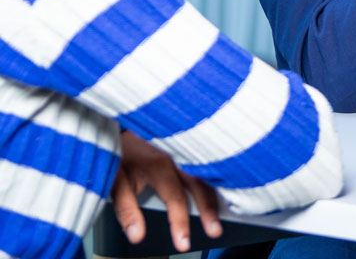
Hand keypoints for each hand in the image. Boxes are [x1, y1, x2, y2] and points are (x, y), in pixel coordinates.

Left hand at [111, 131, 221, 252]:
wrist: (130, 119)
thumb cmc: (122, 151)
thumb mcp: (115, 181)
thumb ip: (126, 209)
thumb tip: (137, 235)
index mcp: (160, 166)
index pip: (175, 199)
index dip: (180, 223)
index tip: (184, 244)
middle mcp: (178, 155)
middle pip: (200, 184)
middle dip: (209, 210)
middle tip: (215, 231)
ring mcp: (188, 146)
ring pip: (209, 168)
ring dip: (220, 188)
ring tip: (232, 205)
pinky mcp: (193, 140)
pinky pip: (211, 155)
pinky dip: (220, 169)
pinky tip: (229, 178)